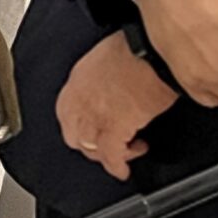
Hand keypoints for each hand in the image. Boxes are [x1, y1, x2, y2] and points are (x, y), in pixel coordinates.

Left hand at [57, 33, 179, 180]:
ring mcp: (94, 117)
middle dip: (90, 145)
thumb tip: (113, 85)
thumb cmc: (137, 47)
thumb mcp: (108, 58)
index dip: (79, 126)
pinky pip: (112, 157)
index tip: (91, 130)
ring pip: (91, 149)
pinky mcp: (114, 129)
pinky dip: (118, 167)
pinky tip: (123, 170)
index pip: (66, 114)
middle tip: (107, 146)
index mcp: (77, 82)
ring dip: (107, 155)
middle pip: (74, 136)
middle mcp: (80, 101)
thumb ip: (103, 77)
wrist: (150, 51)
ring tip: (125, 153)